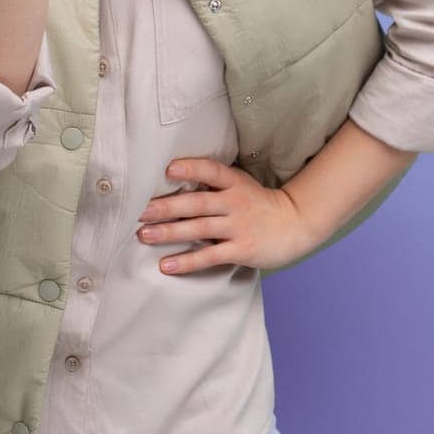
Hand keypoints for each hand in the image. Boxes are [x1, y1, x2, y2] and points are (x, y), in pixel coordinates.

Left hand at [135, 157, 321, 274]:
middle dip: (165, 207)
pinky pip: (209, 256)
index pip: (211, 170)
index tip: (168, 169)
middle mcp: (235, 202)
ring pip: (198, 228)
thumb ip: (213, 183)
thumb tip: (174, 180)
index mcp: (234, 182)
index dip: (191, 168)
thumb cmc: (259, 204)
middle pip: (196, 203)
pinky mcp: (241, 250)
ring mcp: (238, 226)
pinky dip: (187, 262)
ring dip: (169, 232)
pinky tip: (166, 265)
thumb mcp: (240, 185)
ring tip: (143, 235)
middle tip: (138, 211)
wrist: (294, 224)